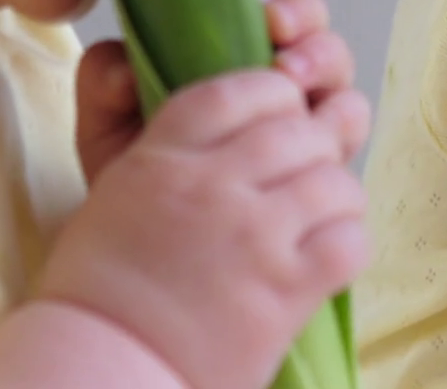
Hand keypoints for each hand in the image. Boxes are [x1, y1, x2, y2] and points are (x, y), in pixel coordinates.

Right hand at [43, 69, 369, 388]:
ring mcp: (255, 235)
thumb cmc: (96, 290)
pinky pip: (350, 239)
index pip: (240, 88)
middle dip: (313, 141)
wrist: (99, 370)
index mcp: (163, 155)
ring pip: (334, 178)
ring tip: (322, 215)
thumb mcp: (110, 189)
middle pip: (297, 126)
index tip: (275, 114)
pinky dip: (348, 244)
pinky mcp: (286, 290)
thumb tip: (171, 85)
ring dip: (336, 195)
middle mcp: (213, 185)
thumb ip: (156, 139)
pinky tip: (328, 258)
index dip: (271, 93)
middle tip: (305, 170)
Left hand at [77, 0, 367, 182]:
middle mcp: (273, 70)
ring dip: (321, 61)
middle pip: (311, 20)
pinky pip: (349, 121)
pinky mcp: (325, 154)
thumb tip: (126, 70)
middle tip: (276, 32)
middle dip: (301, 16)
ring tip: (291, 78)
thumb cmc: (139, 178)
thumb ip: (105, 85)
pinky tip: (314, 128)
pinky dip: (340, 117)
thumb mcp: (107, 127)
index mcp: (227, 45)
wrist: (152, 257)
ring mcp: (304, 110)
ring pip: (336, 63)